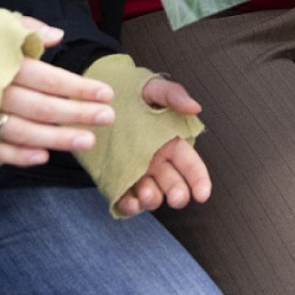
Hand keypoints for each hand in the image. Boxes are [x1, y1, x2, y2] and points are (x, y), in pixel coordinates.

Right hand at [0, 18, 119, 167]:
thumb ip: (28, 29)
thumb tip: (58, 36)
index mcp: (4, 62)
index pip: (51, 79)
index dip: (80, 88)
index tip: (106, 94)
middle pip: (43, 107)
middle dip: (78, 114)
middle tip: (107, 119)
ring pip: (25, 132)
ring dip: (57, 139)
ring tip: (86, 142)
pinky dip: (18, 156)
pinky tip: (43, 157)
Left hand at [113, 78, 209, 215]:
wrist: (92, 96)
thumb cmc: (127, 90)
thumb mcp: (151, 88)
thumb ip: (173, 95)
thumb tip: (195, 107)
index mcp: (170, 142)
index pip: (191, 166)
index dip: (199, 181)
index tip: (202, 194)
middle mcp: (156, 160)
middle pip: (174, 184)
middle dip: (178, 194)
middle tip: (176, 197)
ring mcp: (136, 172)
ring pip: (151, 194)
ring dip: (152, 199)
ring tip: (145, 194)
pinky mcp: (115, 179)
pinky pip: (124, 198)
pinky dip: (128, 205)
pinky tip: (129, 202)